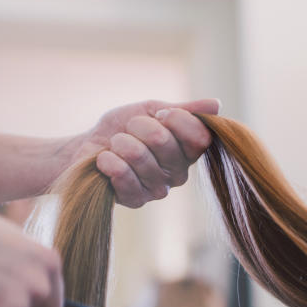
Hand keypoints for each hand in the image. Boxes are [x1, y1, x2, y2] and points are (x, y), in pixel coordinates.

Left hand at [71, 98, 219, 207]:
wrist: (91, 146)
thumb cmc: (124, 128)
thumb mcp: (152, 111)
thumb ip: (182, 110)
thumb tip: (216, 105)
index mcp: (188, 151)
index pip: (200, 137)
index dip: (177, 119)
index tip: (159, 113)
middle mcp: (178, 174)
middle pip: (165, 142)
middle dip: (139, 127)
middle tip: (129, 129)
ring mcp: (158, 190)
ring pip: (140, 156)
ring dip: (121, 143)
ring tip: (115, 144)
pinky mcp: (136, 201)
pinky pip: (124, 176)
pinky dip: (109, 161)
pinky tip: (105, 159)